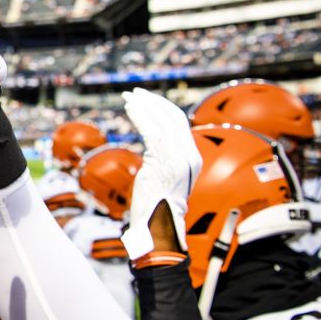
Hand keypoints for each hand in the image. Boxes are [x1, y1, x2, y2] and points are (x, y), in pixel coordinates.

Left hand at [120, 88, 202, 259]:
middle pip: (173, 117)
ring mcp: (179, 158)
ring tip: (128, 97)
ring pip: (162, 120)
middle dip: (152, 101)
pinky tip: (129, 109)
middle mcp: (189, 155)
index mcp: (192, 157)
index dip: (162, 108)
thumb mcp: (164, 176)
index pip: (180, 123)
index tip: (146, 99)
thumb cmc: (155, 205)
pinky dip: (140, 116)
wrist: (157, 227)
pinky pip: (152, 131)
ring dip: (143, 106)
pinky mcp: (164, 161)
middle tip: (134, 92)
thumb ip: (164, 157)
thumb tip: (155, 141)